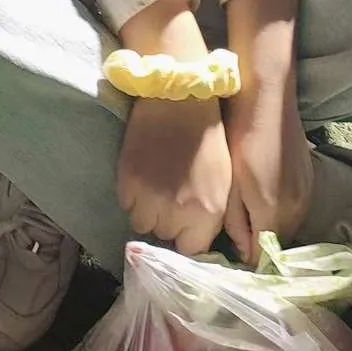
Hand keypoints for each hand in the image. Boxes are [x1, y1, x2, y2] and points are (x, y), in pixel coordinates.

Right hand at [117, 96, 232, 256]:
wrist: (179, 100)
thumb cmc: (208, 138)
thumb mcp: (224, 182)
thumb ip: (214, 218)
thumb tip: (203, 243)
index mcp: (206, 212)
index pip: (190, 250)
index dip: (188, 236)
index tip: (186, 224)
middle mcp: (176, 212)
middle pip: (164, 235)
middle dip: (168, 220)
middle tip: (173, 194)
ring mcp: (149, 198)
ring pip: (141, 223)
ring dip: (148, 209)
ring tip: (157, 184)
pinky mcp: (127, 182)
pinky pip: (127, 204)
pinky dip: (133, 194)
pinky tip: (144, 172)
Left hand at [223, 77, 312, 264]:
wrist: (268, 97)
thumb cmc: (241, 134)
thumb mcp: (230, 182)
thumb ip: (236, 221)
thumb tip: (243, 250)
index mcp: (274, 211)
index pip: (262, 255)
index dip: (245, 255)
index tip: (228, 250)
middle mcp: (297, 208)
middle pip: (278, 243)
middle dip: (258, 242)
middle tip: (236, 229)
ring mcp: (307, 193)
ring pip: (287, 226)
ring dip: (270, 226)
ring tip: (247, 210)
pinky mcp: (310, 179)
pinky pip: (294, 208)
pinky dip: (280, 210)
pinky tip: (263, 193)